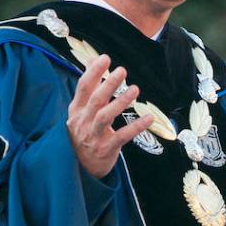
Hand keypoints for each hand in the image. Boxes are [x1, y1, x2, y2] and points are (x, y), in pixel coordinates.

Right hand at [66, 55, 152, 178]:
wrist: (80, 167)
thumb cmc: (84, 132)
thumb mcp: (81, 111)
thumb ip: (89, 88)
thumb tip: (92, 60)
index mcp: (76, 110)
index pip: (83, 88)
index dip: (93, 72)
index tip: (105, 58)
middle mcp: (82, 122)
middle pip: (95, 100)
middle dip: (108, 84)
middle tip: (122, 70)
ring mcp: (93, 136)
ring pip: (105, 117)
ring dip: (120, 102)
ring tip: (135, 89)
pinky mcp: (106, 149)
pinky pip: (122, 136)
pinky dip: (136, 127)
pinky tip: (149, 118)